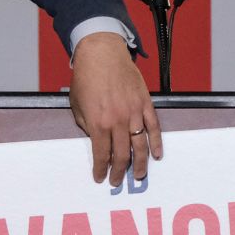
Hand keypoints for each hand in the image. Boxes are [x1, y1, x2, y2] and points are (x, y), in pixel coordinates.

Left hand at [69, 32, 159, 186]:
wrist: (101, 53)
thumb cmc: (86, 77)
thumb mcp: (77, 105)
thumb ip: (86, 126)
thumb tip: (96, 141)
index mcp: (98, 123)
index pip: (102, 155)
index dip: (101, 170)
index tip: (100, 178)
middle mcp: (118, 121)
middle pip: (122, 155)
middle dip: (119, 172)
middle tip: (117, 181)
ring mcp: (134, 112)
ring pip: (140, 146)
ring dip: (140, 164)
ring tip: (139, 176)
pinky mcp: (145, 103)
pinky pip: (154, 128)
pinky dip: (157, 142)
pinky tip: (157, 154)